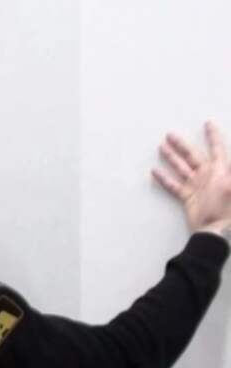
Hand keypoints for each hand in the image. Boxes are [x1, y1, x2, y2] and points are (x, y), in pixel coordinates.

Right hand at [153, 121, 230, 236]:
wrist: (215, 231)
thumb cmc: (227, 210)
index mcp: (221, 170)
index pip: (217, 148)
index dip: (213, 136)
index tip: (208, 124)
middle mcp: (208, 175)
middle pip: (193, 155)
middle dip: (182, 145)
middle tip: (171, 135)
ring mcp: (197, 186)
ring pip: (181, 167)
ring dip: (171, 157)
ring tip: (161, 147)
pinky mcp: (188, 197)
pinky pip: (173, 185)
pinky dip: (164, 179)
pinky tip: (155, 171)